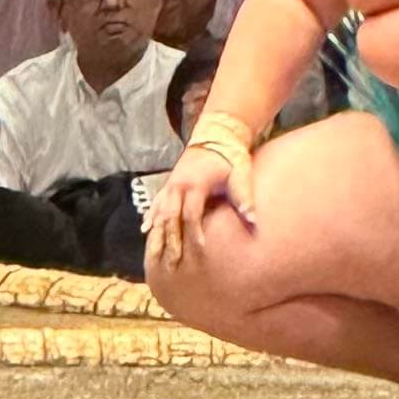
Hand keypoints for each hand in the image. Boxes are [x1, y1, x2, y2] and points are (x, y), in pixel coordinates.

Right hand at [147, 134, 250, 263]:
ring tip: (154, 256)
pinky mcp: (169, 184)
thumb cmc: (230, 156)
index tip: (200, 250)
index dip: (195, 232)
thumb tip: (253, 220)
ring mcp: (171, 185)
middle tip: (172, 264)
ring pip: (159, 213)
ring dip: (156, 234)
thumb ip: (245, 197)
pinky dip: (150, 217)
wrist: (216, 134)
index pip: (192, 214)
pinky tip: (145, 230)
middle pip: (170, 218)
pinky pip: (156, 203)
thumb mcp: (240, 174)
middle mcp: (178, 186)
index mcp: (195, 184)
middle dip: (170, 242)